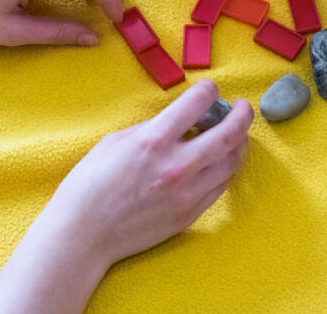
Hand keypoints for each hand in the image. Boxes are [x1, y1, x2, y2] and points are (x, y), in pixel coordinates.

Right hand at [0, 81, 253, 313]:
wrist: (82, 236)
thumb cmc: (89, 185)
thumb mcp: (116, 141)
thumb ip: (152, 127)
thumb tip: (181, 119)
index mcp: (154, 140)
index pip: (199, 102)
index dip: (210, 90)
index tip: (211, 90)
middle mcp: (177, 165)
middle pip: (231, 132)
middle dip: (243, 114)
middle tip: (243, 108)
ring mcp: (188, 193)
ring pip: (233, 162)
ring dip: (238, 143)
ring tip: (234, 135)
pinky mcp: (191, 214)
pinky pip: (221, 186)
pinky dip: (225, 169)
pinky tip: (218, 162)